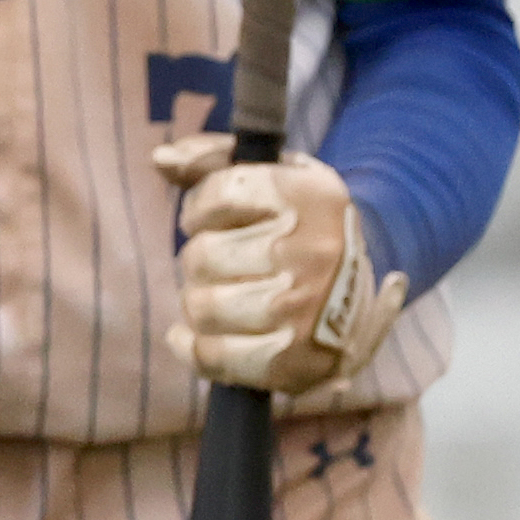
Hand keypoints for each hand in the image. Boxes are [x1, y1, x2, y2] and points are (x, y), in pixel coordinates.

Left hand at [152, 133, 406, 395]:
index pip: (216, 194)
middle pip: (201, 257)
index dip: (200, 208)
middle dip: (201, 258)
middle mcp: (314, 253)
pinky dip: (194, 348)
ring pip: (201, 306)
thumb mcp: (273, 175)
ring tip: (225, 294)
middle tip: (226, 262)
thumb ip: (212, 158)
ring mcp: (306, 311)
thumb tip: (161, 159)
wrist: (358, 294)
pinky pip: (212, 356)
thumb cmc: (298, 226)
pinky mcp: (296, 361)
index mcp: (310, 197)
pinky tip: (198, 334)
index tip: (214, 217)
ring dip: (200, 300)